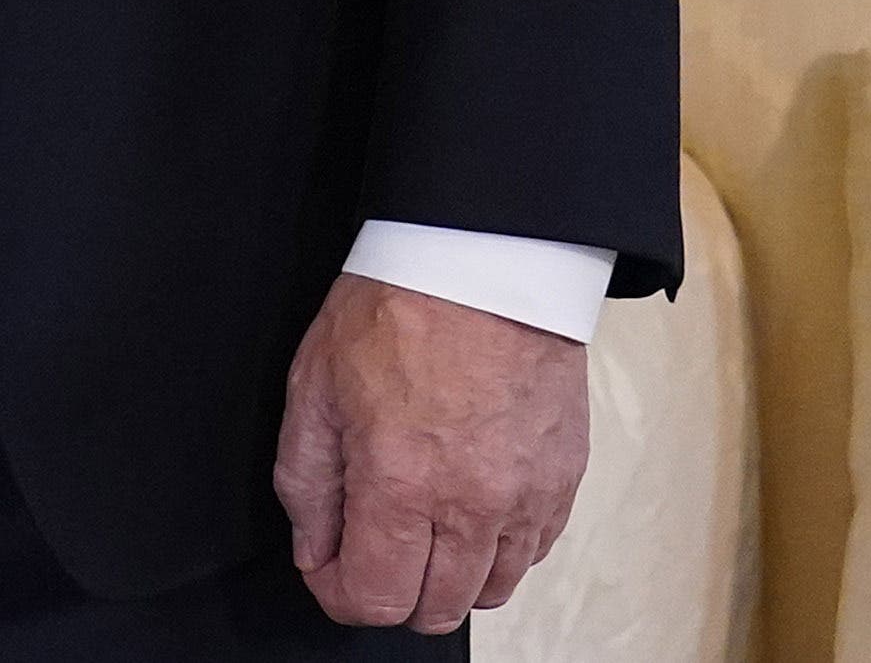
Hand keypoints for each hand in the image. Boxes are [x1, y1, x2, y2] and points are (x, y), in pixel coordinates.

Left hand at [273, 273, 588, 632]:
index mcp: (402, 482)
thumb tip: (314, 548)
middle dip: (392, 593)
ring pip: (490, 592)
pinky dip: (499, 549)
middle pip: (434, 610)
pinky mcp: (563, 479)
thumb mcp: (314, 384)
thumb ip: (307, 482)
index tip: (329, 569)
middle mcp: (473, 503)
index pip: (374, 599)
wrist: (485, 259)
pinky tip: (470, 509)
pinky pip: (533, 554)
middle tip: (371, 548)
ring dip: (449, 577)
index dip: (339, 594)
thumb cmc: (399, 305)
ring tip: (423, 530)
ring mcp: (528, 496)